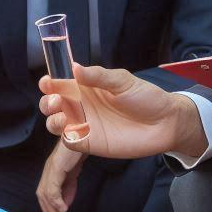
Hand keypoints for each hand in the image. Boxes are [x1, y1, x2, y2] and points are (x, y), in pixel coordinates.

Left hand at [36, 140, 86, 211]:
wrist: (84, 130)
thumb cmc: (80, 147)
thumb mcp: (74, 171)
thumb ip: (69, 185)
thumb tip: (65, 203)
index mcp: (53, 169)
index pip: (45, 192)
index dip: (48, 207)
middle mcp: (49, 169)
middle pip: (43, 194)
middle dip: (50, 211)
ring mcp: (52, 167)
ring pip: (46, 193)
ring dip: (53, 209)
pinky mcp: (56, 166)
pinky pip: (53, 188)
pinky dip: (56, 201)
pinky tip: (63, 209)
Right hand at [38, 63, 206, 159]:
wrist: (165, 123)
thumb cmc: (146, 97)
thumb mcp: (123, 81)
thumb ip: (99, 76)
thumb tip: (75, 68)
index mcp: (87, 87)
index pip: (61, 84)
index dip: (50, 83)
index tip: (47, 82)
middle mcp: (82, 105)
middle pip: (53, 104)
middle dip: (47, 102)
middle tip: (56, 100)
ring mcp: (85, 125)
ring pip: (56, 123)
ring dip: (51, 120)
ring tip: (60, 116)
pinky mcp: (91, 143)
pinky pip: (70, 141)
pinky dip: (65, 136)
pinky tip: (71, 130)